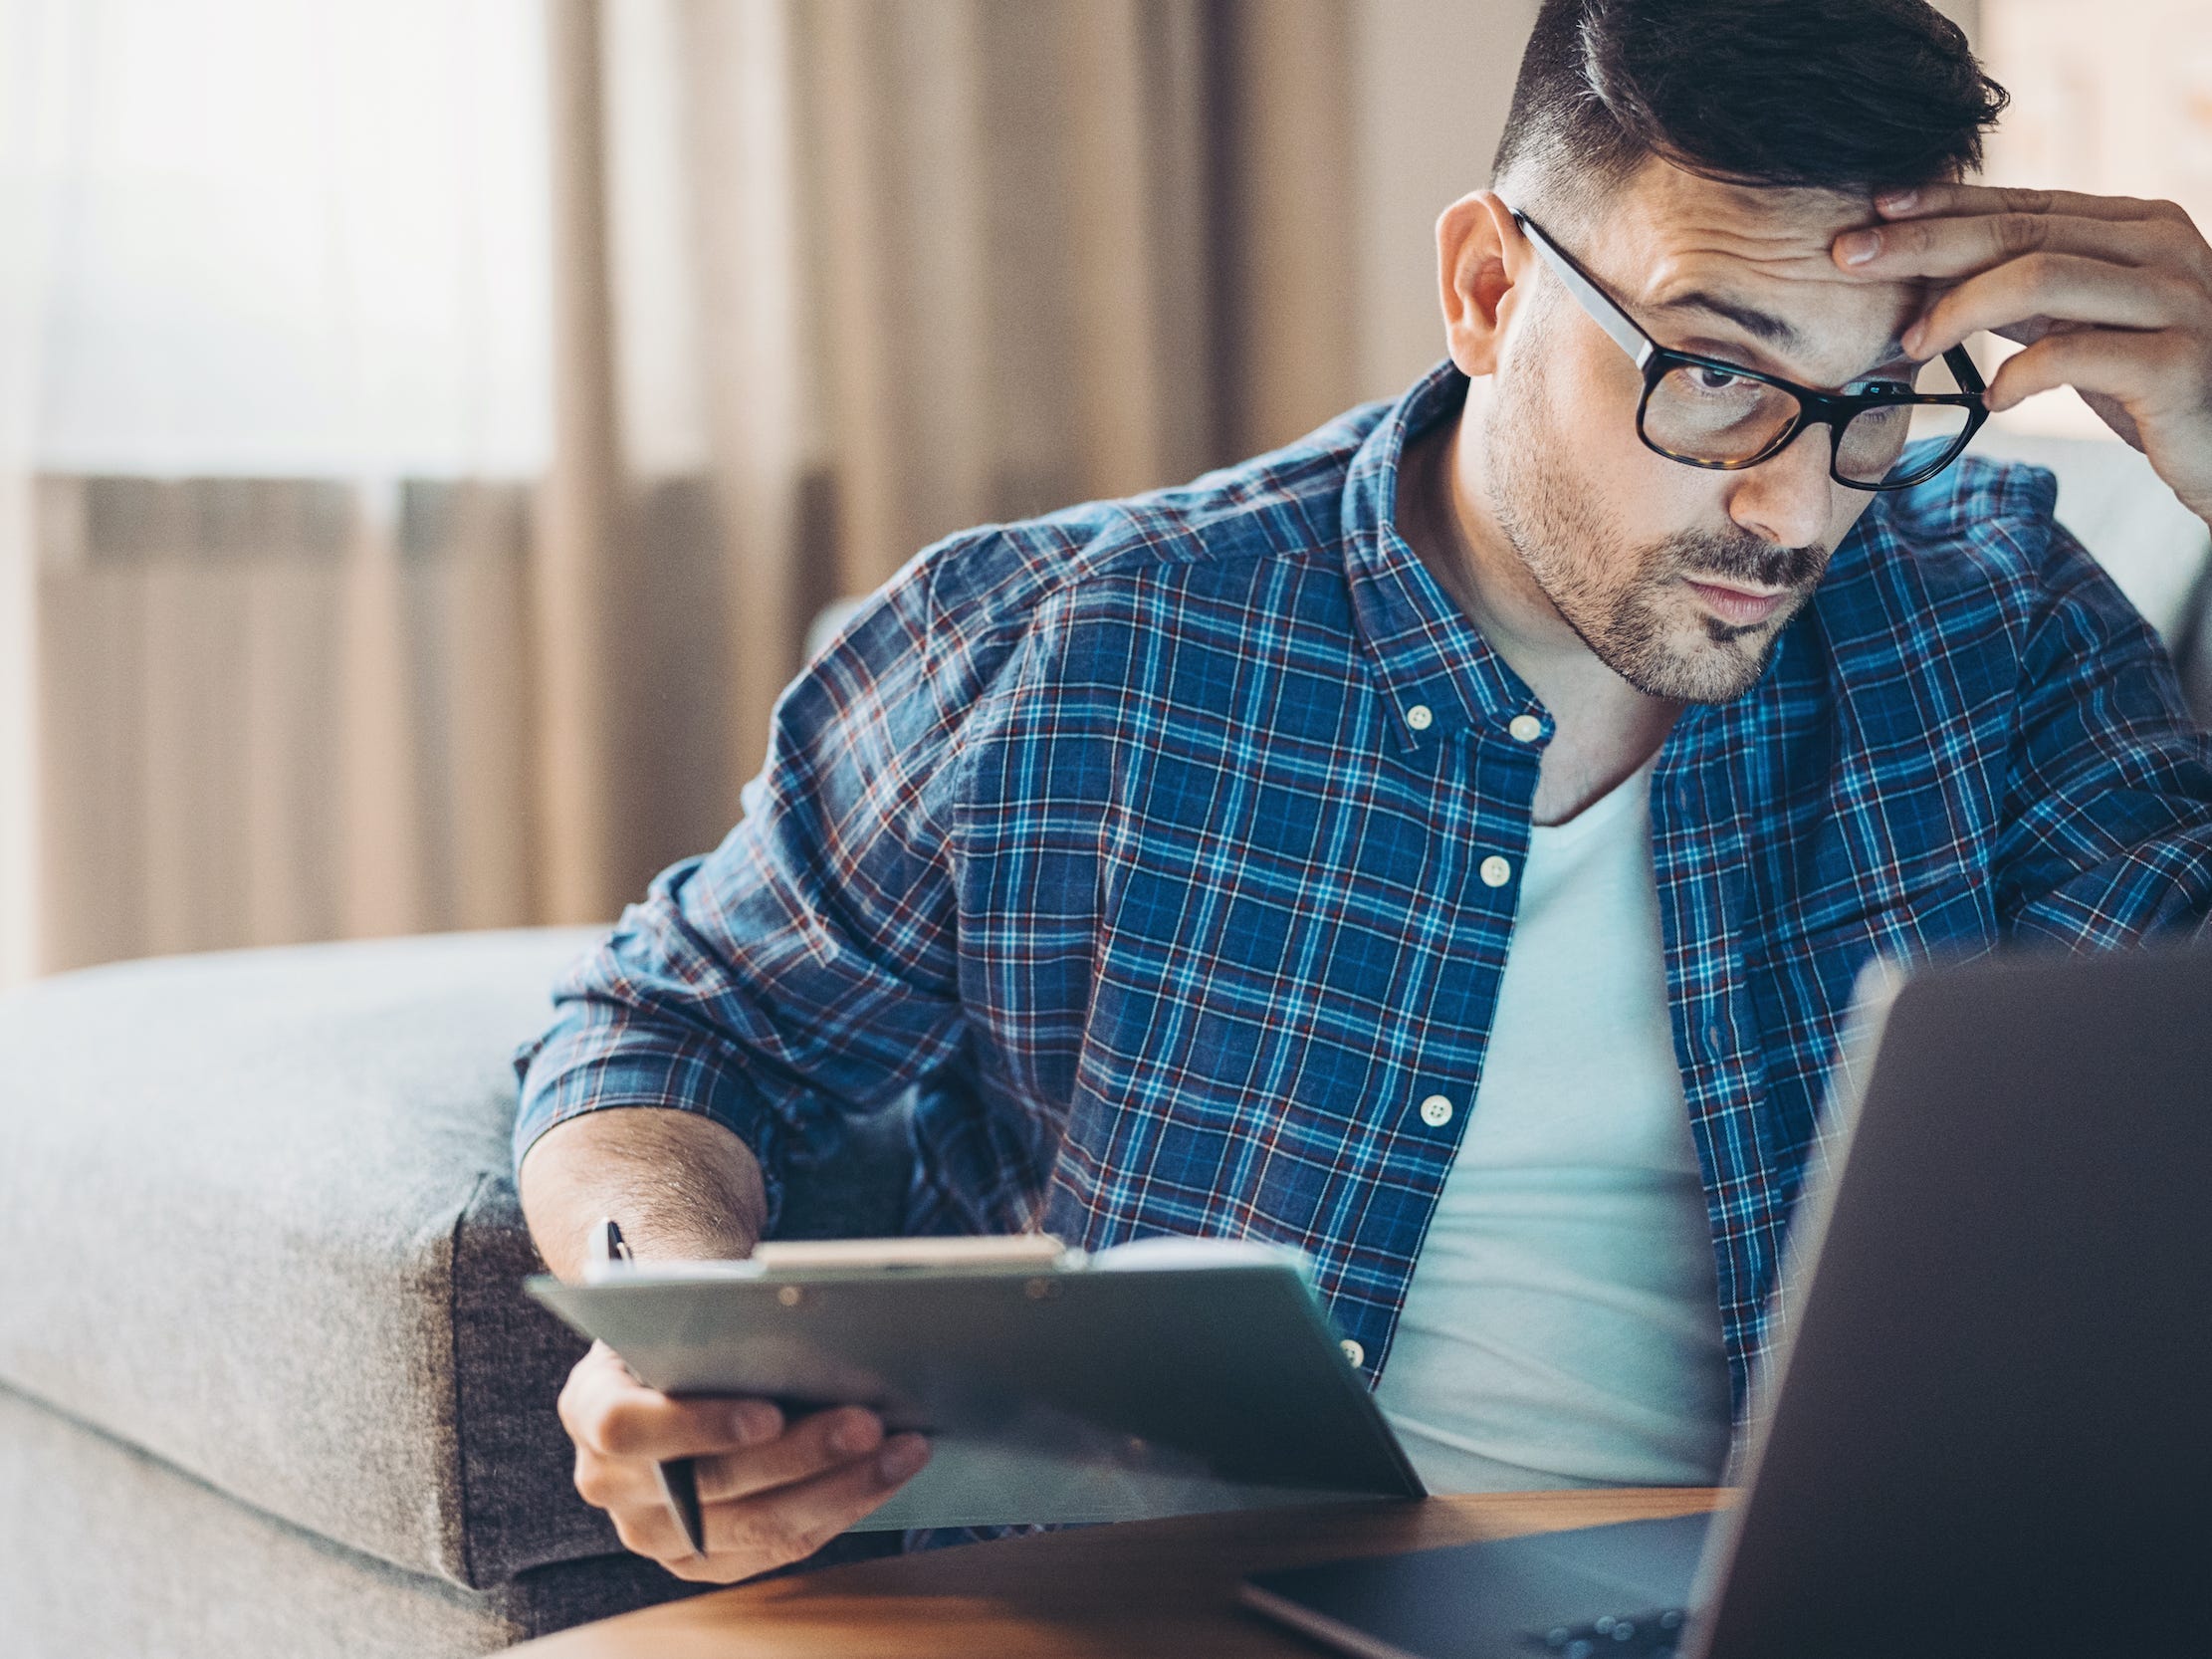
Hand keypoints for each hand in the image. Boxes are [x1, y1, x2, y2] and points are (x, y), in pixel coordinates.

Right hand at [558, 1340, 930, 1583]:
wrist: (675, 1356)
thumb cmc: (686, 1322)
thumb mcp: (679, 1304)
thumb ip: (714, 1315)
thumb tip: (794, 1309)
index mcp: (588, 1408)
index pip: (627, 1428)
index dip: (699, 1425)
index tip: (770, 1412)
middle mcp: (609, 1483)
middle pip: (709, 1484)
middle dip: (800, 1455)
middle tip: (869, 1423)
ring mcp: (654, 1531)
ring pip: (754, 1526)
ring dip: (839, 1488)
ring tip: (902, 1449)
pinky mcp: (704, 1558)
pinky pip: (778, 1546)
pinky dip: (840, 1508)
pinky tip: (885, 1474)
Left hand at [1832, 183, 2211, 524]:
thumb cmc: (2154, 387)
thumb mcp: (2085, 326)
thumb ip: (2029, 296)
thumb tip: (1933, 274)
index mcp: (2138, 228)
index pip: (2026, 204)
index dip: (1945, 205)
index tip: (1874, 210)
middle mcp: (2162, 249)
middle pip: (2022, 231)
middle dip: (1925, 242)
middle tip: (1850, 257)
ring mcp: (2176, 300)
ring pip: (2042, 278)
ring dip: (1959, 310)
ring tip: (1911, 344)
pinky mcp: (2176, 363)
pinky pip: (2074, 355)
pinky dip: (2017, 376)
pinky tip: (1993, 400)